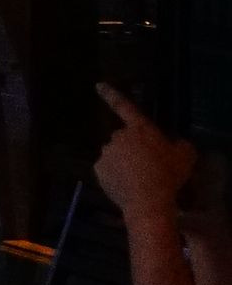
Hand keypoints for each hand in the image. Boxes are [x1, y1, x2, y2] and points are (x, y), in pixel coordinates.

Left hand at [96, 83, 201, 223]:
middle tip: (148, 165)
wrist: (148, 199)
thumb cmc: (168, 174)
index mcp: (140, 129)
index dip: (111, 95)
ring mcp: (106, 153)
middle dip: (133, 148)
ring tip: (140, 179)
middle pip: (125, 140)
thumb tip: (176, 144)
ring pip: (115, 155)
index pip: (124, 107)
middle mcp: (118, 136)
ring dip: (124, 163)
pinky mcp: (98, 169)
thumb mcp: (186, 156)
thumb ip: (180, 145)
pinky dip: (115, 175)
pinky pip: (108, 170)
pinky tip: (128, 186)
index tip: (98, 85)